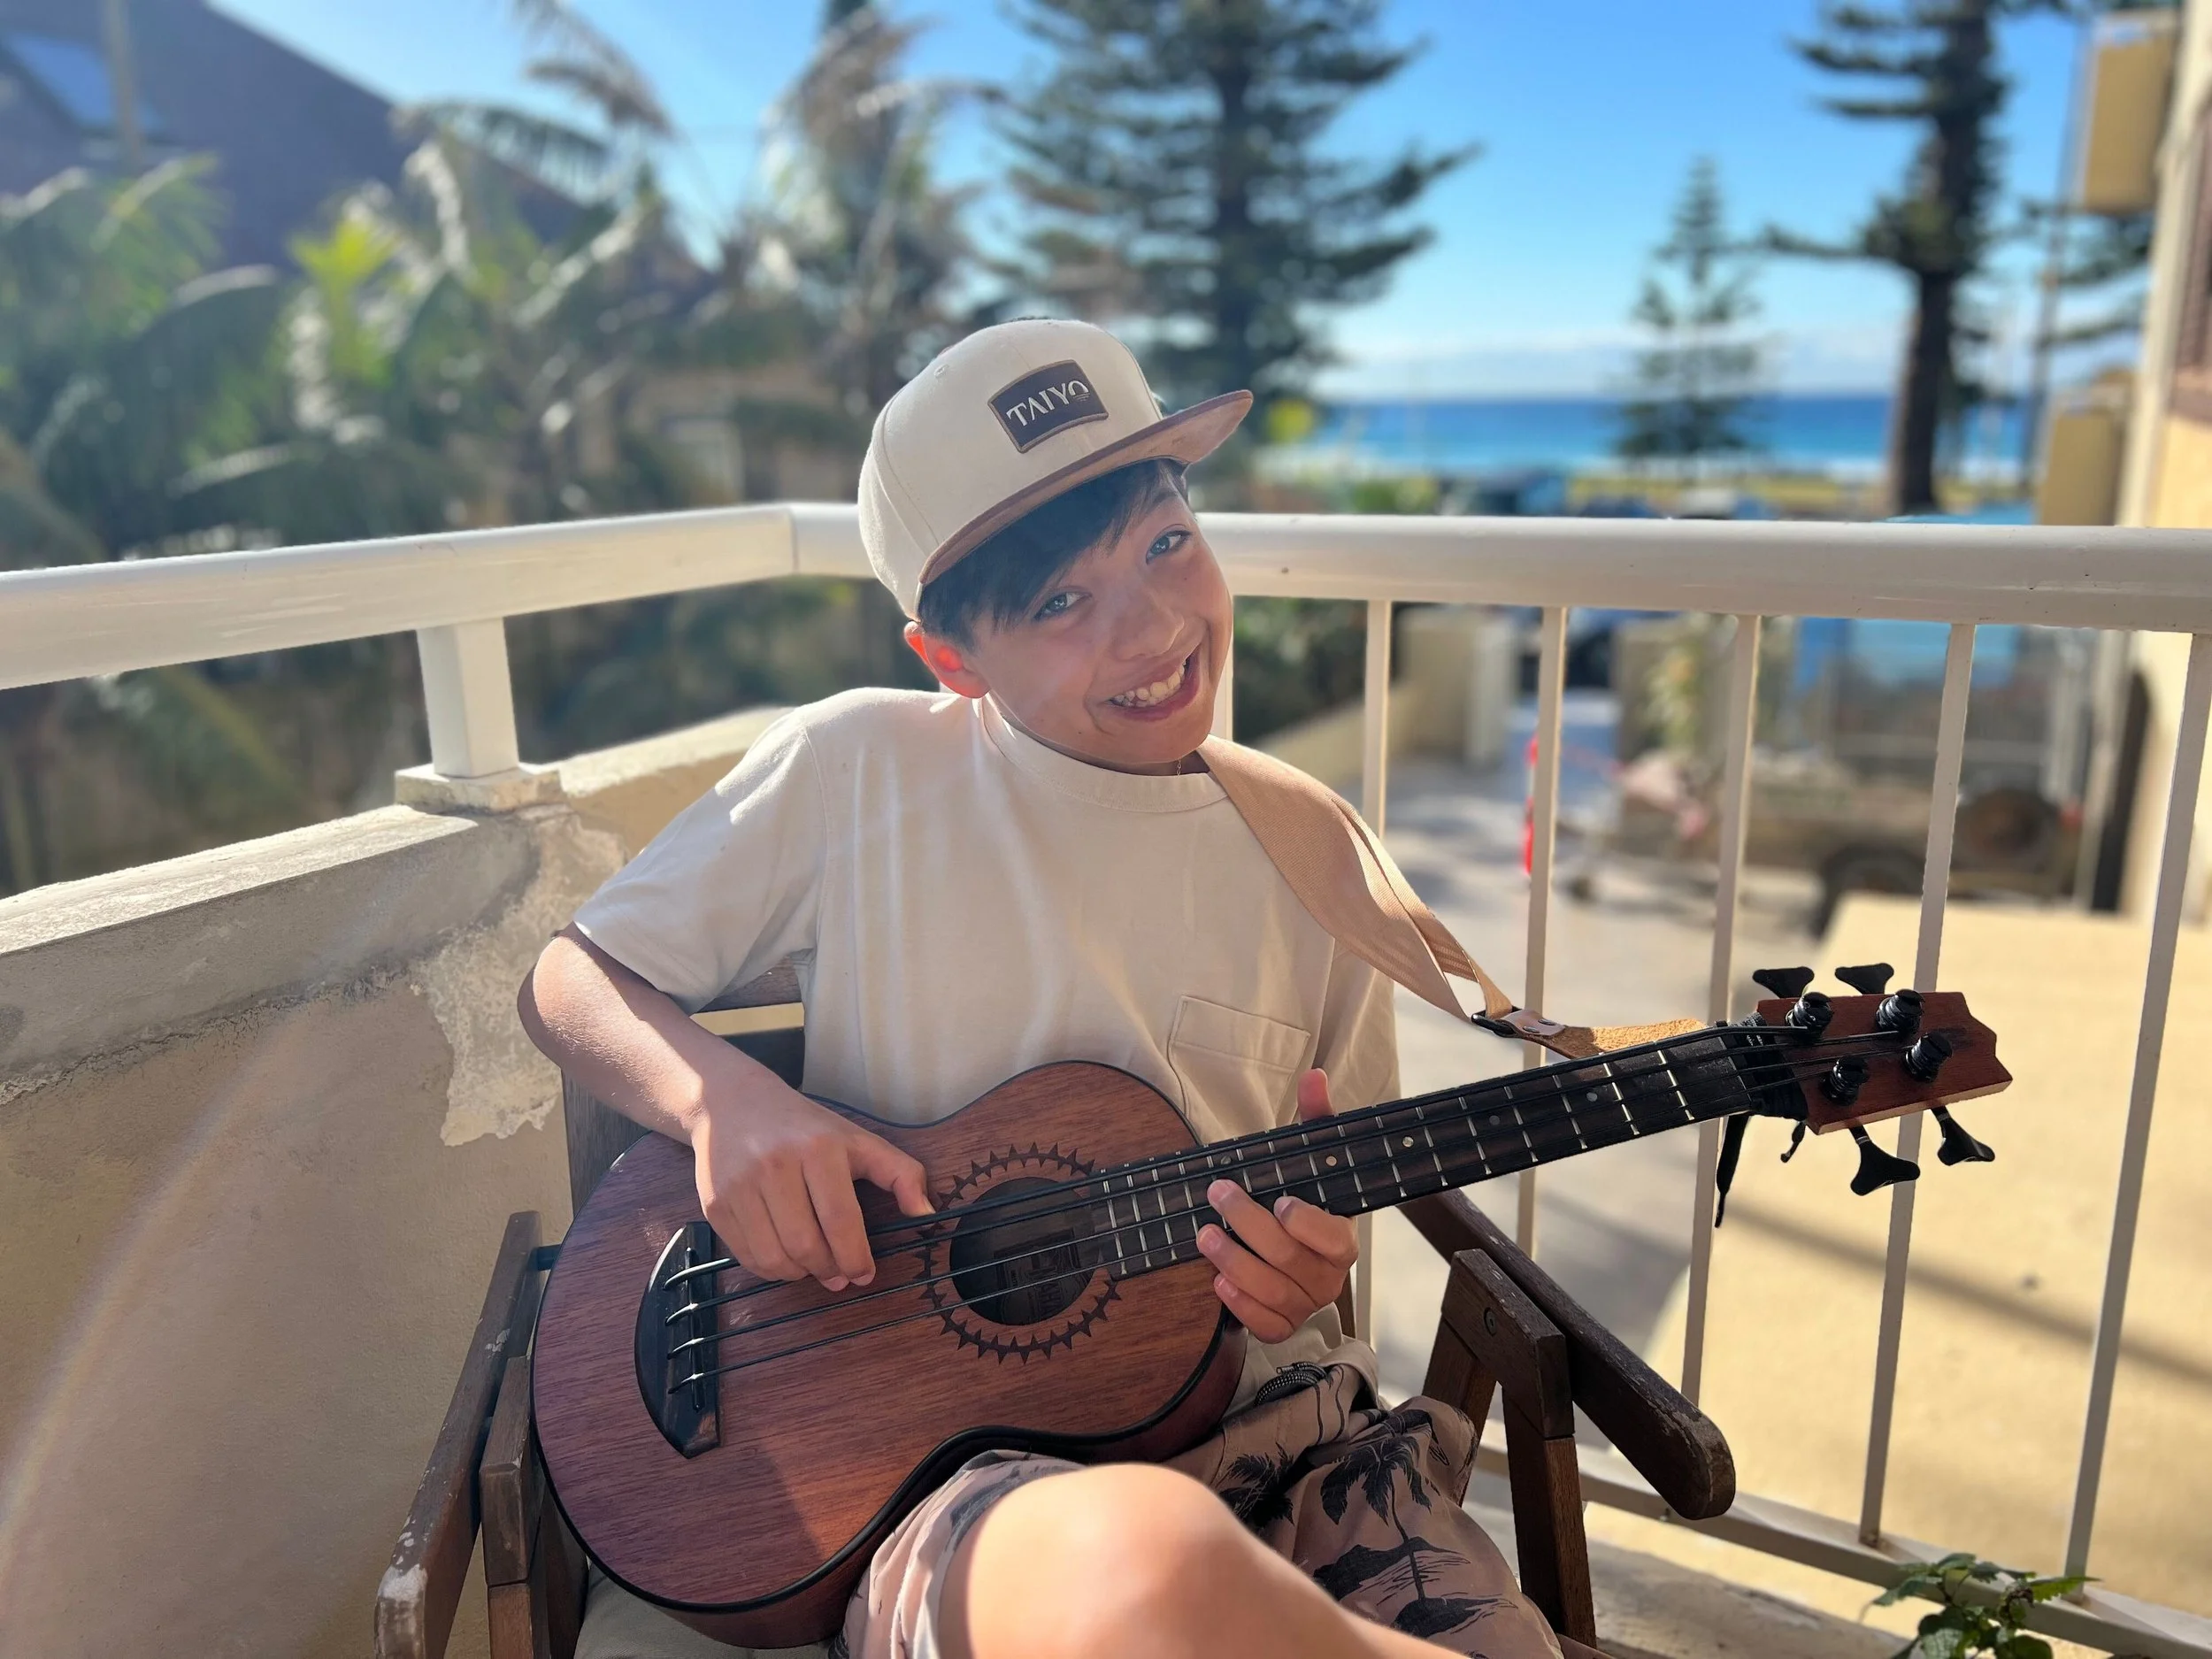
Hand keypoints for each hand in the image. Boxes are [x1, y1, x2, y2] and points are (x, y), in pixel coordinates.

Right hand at [690, 1076, 931, 1290]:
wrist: (732, 1105)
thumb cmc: (805, 1129)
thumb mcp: (857, 1140)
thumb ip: (900, 1173)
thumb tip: (927, 1214)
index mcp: (818, 1149)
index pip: (840, 1219)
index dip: (856, 1256)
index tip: (865, 1274)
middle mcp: (775, 1165)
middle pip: (806, 1244)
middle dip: (829, 1270)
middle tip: (840, 1276)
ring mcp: (740, 1186)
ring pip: (774, 1257)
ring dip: (800, 1274)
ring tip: (813, 1267)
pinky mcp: (715, 1204)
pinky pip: (746, 1256)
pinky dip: (770, 1268)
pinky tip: (784, 1258)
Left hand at [1197, 1069, 1360, 1342]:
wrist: (1293, 1247)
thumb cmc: (1301, 1199)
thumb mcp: (1310, 1159)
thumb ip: (1316, 1119)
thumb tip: (1315, 1076)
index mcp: (1342, 1238)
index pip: (1334, 1238)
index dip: (1306, 1223)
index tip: (1278, 1200)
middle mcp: (1329, 1276)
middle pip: (1289, 1260)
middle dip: (1248, 1226)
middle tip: (1217, 1194)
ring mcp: (1306, 1303)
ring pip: (1273, 1293)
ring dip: (1233, 1263)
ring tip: (1204, 1234)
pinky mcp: (1283, 1324)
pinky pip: (1266, 1327)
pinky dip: (1241, 1306)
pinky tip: (1217, 1282)